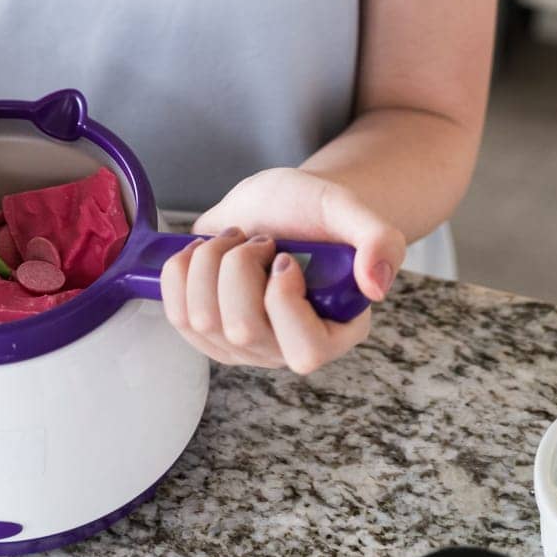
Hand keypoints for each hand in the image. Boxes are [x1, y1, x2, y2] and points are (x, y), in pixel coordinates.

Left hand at [159, 166, 406, 374]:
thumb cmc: (315, 213)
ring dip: (209, 261)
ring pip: (202, 320)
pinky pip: (176, 314)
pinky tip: (205, 251)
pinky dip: (181, 271)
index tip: (284, 256)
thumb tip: (376, 285)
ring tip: (234, 241)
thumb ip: (379, 240)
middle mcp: (285, 348)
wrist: (279, 205)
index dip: (284, 300)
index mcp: (333, 330)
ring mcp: (242, 345)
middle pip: (242, 330)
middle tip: (259, 239)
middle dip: (238, 266)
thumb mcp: (350, 210)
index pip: (305, 351)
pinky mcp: (206, 331)